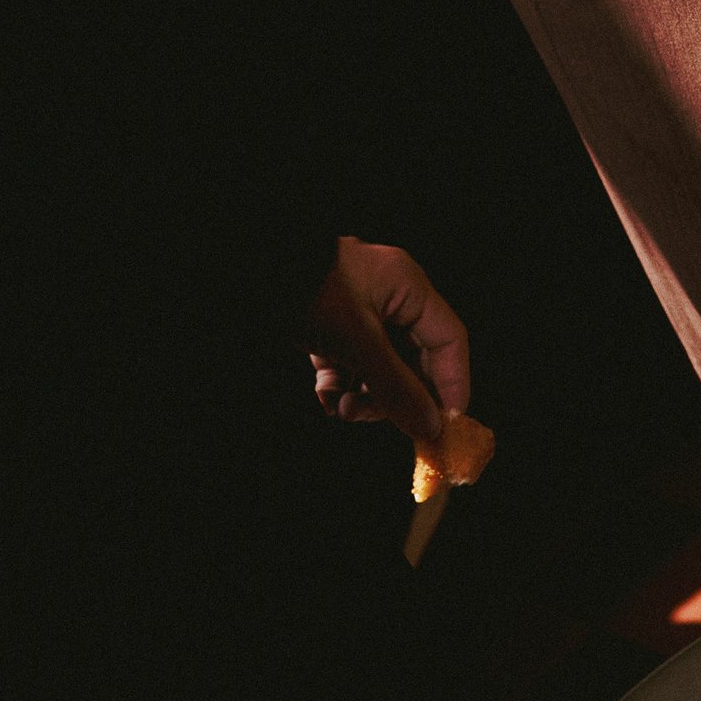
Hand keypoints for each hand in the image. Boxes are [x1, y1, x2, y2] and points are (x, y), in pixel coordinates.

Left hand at [306, 238, 470, 445]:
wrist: (249, 272)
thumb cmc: (308, 290)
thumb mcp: (356, 341)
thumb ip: (396, 387)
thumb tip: (430, 428)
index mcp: (406, 287)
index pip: (449, 341)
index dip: (452, 386)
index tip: (444, 427)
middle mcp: (388, 298)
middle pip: (414, 361)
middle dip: (394, 397)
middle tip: (373, 418)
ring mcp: (358, 312)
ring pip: (380, 369)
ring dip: (364, 396)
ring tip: (341, 409)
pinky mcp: (331, 325)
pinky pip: (351, 365)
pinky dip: (341, 386)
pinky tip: (327, 399)